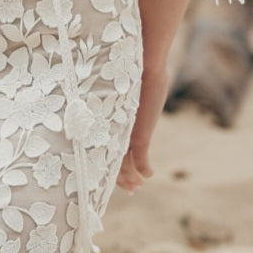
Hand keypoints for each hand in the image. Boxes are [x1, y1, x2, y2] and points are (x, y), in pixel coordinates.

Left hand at [116, 64, 169, 193]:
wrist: (144, 65)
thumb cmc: (133, 68)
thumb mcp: (126, 85)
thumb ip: (123, 93)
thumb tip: (125, 82)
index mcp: (106, 119)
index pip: (104, 147)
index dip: (109, 162)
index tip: (116, 172)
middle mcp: (113, 129)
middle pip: (111, 160)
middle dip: (119, 177)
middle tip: (128, 188)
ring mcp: (125, 134)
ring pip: (124, 164)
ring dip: (131, 178)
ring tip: (136, 187)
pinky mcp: (140, 136)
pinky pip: (141, 160)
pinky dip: (144, 169)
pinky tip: (148, 175)